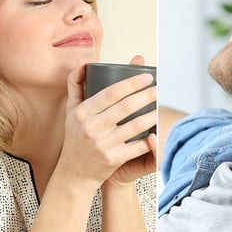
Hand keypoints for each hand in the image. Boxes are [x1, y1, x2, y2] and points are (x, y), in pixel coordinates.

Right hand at [56, 57, 155, 187]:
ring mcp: (102, 144)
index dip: (131, 83)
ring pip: (135, 125)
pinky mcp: (113, 159)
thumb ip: (76, 83)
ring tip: (160, 106)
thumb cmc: (75, 137)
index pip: (110, 93)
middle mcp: (91, 127)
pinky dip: (149, 139)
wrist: (74, 172)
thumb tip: (84, 59)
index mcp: (82, 113)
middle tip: (159, 88)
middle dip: (147, 95)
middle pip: (126, 107)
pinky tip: (157, 130)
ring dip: (151, 115)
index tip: (147, 77)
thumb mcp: (71, 110)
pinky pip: (137, 146)